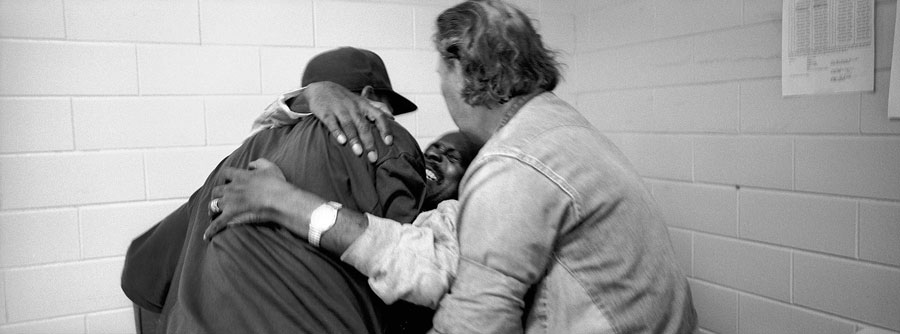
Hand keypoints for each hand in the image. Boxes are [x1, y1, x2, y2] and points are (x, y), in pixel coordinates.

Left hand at [203, 159, 323, 239]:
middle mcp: (231, 188)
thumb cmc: (276, 184)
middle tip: (218, 199)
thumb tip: (250, 165)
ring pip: (214, 205)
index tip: (227, 181)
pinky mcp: (231, 215)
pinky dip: (211, 230)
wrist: (278, 199)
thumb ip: (259, 162)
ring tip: (212, 214)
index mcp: (240, 176)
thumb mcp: (270, 167)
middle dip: (216, 195)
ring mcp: (230, 202)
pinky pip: (217, 224)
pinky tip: (206, 236)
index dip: (225, 177)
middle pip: (216, 190)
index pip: (226, 173)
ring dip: (212, 210)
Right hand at [298, 81, 394, 162]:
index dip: (385, 129)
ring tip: (359, 153)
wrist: (320, 88)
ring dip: (354, 139)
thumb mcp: (362, 100)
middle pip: (364, 125)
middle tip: (373, 158)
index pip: (379, 116)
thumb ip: (378, 107)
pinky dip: (337, 132)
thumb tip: (392, 117)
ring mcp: (339, 109)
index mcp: (364, 105)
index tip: (389, 143)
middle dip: (369, 142)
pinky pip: (332, 123)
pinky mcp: (326, 112)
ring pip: (349, 124)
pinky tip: (341, 142)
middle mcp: (354, 107)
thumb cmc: (345, 99)